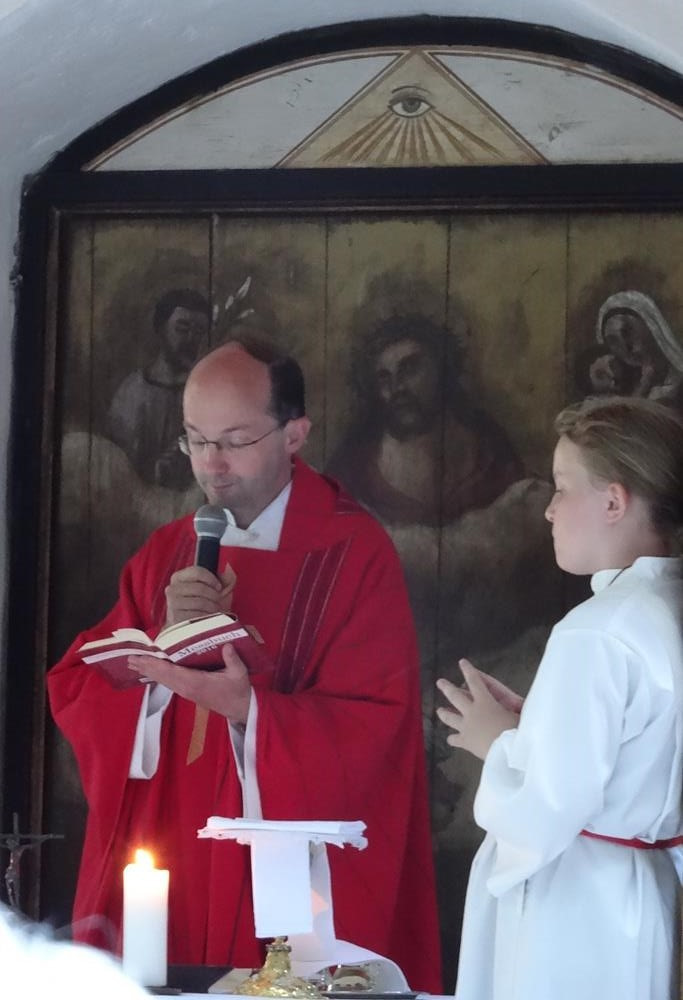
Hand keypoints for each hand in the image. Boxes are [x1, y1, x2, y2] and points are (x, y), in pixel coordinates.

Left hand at [128, 642, 251, 723]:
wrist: (239, 709)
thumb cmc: (238, 690)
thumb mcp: (239, 674)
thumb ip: (232, 659)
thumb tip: (226, 645)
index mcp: (196, 683)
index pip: (171, 672)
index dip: (155, 664)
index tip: (142, 657)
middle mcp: (187, 688)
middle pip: (162, 677)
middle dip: (146, 667)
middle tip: (130, 658)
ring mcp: (186, 691)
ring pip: (163, 680)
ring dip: (149, 671)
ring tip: (135, 663)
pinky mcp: (188, 692)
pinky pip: (168, 683)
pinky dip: (157, 676)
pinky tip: (150, 672)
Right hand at [165, 563, 235, 624]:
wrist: (194, 629)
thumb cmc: (206, 606)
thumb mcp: (217, 590)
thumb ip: (225, 578)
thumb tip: (229, 568)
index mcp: (179, 577)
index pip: (197, 571)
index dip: (212, 579)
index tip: (219, 587)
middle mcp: (172, 589)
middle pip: (200, 588)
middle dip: (214, 596)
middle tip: (218, 603)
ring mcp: (172, 604)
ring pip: (200, 602)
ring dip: (212, 608)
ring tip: (214, 611)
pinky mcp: (175, 618)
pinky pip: (197, 615)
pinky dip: (206, 618)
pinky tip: (207, 619)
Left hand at [436, 659, 519, 760]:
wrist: (506, 753)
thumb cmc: (516, 731)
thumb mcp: (519, 714)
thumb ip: (517, 707)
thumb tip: (521, 703)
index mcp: (485, 702)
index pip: (475, 682)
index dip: (468, 671)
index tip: (462, 662)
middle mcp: (472, 712)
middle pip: (455, 697)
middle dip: (447, 688)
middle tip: (440, 682)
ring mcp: (466, 727)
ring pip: (450, 718)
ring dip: (444, 713)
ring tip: (439, 711)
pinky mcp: (465, 742)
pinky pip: (456, 739)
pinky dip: (453, 739)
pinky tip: (450, 739)